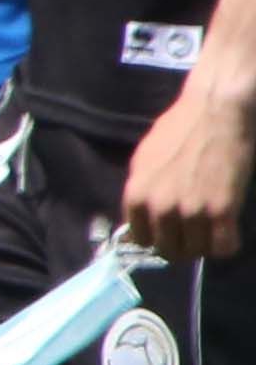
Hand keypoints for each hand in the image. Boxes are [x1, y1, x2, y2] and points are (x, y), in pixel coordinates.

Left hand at [123, 71, 255, 259]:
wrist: (215, 112)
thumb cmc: (178, 130)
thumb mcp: (143, 161)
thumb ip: (140, 193)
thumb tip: (137, 223)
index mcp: (136, 195)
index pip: (139, 238)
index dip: (155, 237)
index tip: (167, 232)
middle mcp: (159, 208)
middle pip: (167, 250)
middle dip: (180, 244)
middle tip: (192, 231)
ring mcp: (191, 212)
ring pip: (195, 252)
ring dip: (203, 244)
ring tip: (210, 227)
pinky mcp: (222, 211)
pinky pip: (223, 247)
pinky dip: (226, 243)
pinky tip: (227, 229)